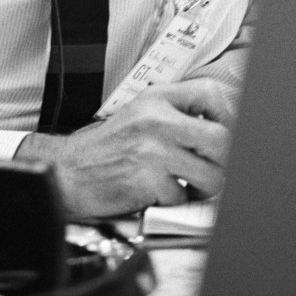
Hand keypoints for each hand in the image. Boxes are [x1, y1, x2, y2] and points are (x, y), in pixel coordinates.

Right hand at [15, 78, 232, 217]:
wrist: (67, 171)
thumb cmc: (106, 147)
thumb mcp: (139, 113)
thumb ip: (175, 113)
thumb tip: (222, 127)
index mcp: (157, 98)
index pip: (211, 94)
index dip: (228, 115)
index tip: (227, 132)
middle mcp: (156, 120)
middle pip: (221, 139)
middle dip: (224, 161)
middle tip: (214, 168)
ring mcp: (153, 150)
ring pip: (210, 175)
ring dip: (205, 188)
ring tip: (189, 186)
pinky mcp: (147, 180)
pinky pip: (182, 197)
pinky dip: (174, 201)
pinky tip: (158, 193)